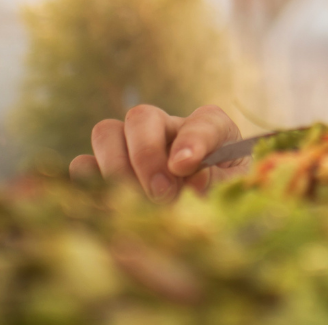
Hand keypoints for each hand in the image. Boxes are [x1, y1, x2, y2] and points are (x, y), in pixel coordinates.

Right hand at [69, 105, 248, 201]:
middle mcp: (168, 130)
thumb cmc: (221, 201)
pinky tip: (113, 207)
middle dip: (146, 156)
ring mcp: (133, 146)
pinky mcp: (105, 170)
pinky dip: (91, 184)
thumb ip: (217, 183)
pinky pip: (83, 165)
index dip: (192, 140)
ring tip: (136, 202)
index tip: (184, 166)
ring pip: (106, 133)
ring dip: (116, 168)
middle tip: (161, 193)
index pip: (204, 121)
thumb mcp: (231, 192)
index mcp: (210, 130)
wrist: (203, 224)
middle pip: (141, 117)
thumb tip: (191, 179)